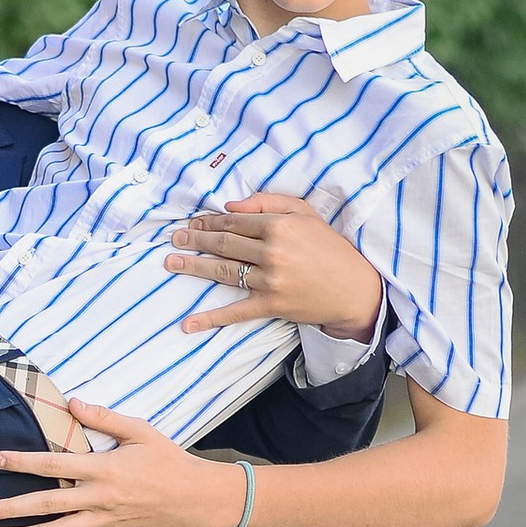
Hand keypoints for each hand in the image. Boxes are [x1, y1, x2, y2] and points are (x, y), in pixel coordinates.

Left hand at [0, 398, 247, 526]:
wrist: (197, 498)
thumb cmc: (168, 460)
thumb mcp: (140, 431)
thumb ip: (104, 418)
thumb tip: (72, 404)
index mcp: (104, 469)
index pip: (55, 466)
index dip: (23, 463)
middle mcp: (101, 499)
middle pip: (48, 505)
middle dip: (13, 509)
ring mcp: (105, 521)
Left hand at [162, 191, 382, 338]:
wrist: (355, 288)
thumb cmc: (329, 247)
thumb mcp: (305, 214)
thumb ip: (268, 202)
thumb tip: (230, 205)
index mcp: (279, 226)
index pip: (234, 221)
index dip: (210, 221)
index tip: (194, 222)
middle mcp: (272, 251)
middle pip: (224, 243)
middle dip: (195, 239)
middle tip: (174, 238)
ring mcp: (270, 280)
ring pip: (223, 271)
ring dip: (193, 267)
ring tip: (171, 263)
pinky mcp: (271, 305)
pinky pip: (235, 311)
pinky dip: (210, 318)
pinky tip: (188, 323)